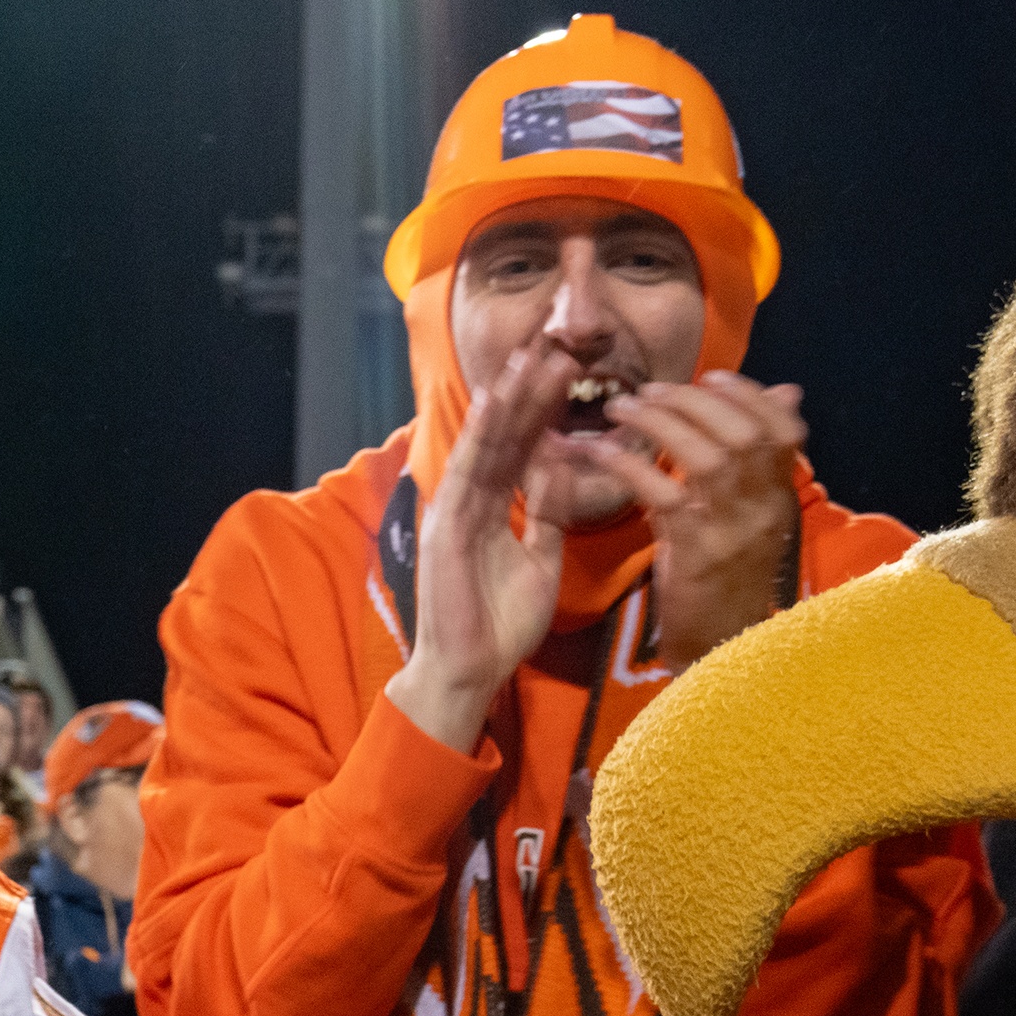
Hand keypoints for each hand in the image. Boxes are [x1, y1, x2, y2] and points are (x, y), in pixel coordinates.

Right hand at [385, 330, 579, 751]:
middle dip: (527, 389)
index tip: (567, 369)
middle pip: (503, 435)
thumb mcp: (539, 559)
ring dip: (510, 398)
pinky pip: (470, 473)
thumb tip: (559, 465)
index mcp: (490, 509)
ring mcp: (454, 511)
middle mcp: (468, 501)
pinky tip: (496, 400)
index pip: (520, 447)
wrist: (469, 672)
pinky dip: (481, 436)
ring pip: (487, 443)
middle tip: (553, 342)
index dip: (542, 408)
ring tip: (532, 356)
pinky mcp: (447, 527)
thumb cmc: (500, 626)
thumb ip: (546, 512)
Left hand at [567, 373, 804, 668]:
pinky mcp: (697, 552)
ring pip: (707, 455)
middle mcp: (765, 507)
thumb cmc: (724, 579)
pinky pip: (663, 493)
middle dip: (696, 401)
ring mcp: (734, 530)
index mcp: (779, 496)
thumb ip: (756, 460)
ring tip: (622, 409)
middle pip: (744, 433)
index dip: (751, 394)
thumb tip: (787, 391)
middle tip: (651, 390)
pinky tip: (599, 453)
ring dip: (661, 422)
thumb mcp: (748, 515)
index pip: (785, 429)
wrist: (720, 650)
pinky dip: (629, 465)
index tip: (712, 376)